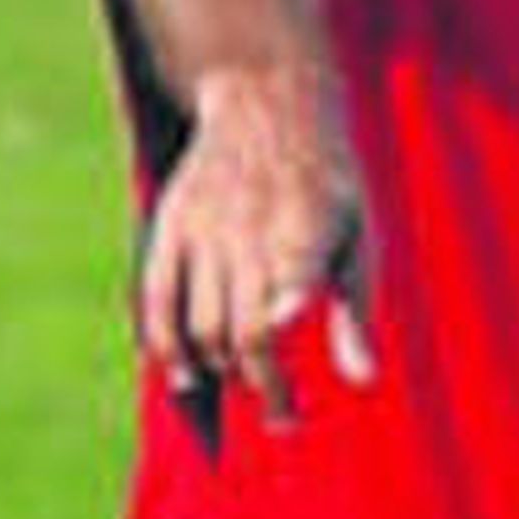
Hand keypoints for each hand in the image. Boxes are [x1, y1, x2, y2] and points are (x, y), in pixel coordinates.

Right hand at [137, 60, 375, 427]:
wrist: (267, 101)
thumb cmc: (327, 183)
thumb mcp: (359, 236)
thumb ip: (356, 312)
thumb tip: (362, 383)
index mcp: (304, 230)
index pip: (287, 297)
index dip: (282, 342)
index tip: (287, 398)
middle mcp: (248, 231)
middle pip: (243, 334)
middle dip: (262, 386)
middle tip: (282, 416)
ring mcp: (203, 229)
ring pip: (201, 326)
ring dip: (221, 370)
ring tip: (246, 385)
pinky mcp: (171, 226)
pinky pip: (156, 299)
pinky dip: (165, 345)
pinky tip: (184, 375)